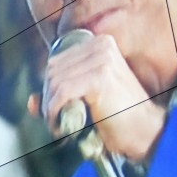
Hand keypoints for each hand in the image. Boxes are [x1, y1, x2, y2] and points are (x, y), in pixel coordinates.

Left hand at [41, 33, 166, 161]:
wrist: (146, 132)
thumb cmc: (119, 117)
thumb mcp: (86, 100)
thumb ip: (58, 96)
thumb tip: (30, 101)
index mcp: (99, 44)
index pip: (56, 61)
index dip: (49, 88)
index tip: (53, 110)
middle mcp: (101, 46)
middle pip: (52, 70)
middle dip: (47, 98)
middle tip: (54, 121)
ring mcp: (102, 60)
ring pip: (54, 82)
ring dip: (49, 108)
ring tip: (58, 126)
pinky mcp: (99, 78)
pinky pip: (61, 93)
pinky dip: (54, 112)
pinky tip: (60, 127)